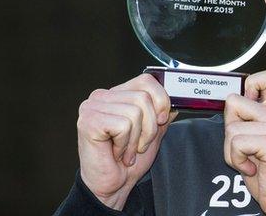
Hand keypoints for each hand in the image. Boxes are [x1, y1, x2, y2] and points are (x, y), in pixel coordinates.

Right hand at [76, 74, 177, 209]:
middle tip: (140, 144)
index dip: (161, 99)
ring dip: (137, 138)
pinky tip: (117, 153)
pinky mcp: (88, 121)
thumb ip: (162, 114)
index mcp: (117, 94)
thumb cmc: (128, 161)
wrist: (112, 186)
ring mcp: (92, 107)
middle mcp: (102, 96)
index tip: (161, 120)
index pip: (146, 81)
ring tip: (127, 151)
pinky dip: (125, 144)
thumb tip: (177, 101)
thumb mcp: (153, 133)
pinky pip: (123, 125)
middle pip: (143, 97)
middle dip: (150, 126)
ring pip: (135, 112)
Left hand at [224, 69, 265, 215]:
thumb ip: (244, 121)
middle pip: (233, 102)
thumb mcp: (252, 142)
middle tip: (245, 149)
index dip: (248, 87)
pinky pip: (237, 143)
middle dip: (230, 131)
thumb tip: (229, 101)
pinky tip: (253, 168)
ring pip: (231, 128)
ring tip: (250, 161)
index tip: (246, 115)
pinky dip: (237, 160)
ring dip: (232, 152)